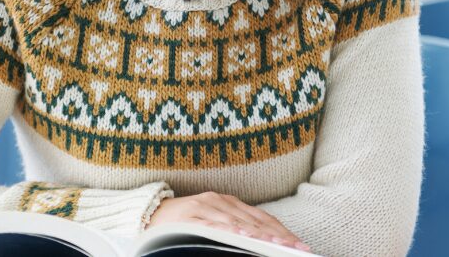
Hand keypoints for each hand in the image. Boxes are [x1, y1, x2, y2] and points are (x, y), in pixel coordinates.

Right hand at [148, 191, 309, 250]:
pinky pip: (212, 224)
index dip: (283, 232)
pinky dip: (228, 230)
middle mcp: (221, 201)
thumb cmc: (186, 223)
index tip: (299, 246)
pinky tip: (242, 236)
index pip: (263, 219)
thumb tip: (264, 244)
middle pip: (255, 221)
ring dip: (258, 234)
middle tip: (294, 248)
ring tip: (276, 244)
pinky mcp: (190, 214)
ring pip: (237, 222)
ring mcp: (205, 206)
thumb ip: (237, 230)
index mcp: (231, 203)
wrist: (150, 213)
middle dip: (277, 236)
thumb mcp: (216, 223)